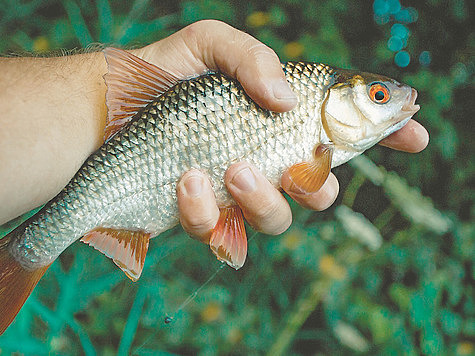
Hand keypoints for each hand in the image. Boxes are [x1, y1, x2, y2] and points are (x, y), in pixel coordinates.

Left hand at [154, 20, 428, 241]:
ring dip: (264, 198)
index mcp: (279, 118)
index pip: (344, 127)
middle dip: (320, 183)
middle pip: (321, 187)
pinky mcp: (205, 219)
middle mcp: (267, 158)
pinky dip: (208, 210)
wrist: (101, 115)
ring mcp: (236, 193)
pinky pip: (223, 234)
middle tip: (296, 163)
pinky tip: (187, 181)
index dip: (385, 131)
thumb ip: (253, 57)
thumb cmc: (158, 79)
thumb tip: (288, 101)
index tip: (415, 132)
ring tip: (231, 169)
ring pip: (279, 219)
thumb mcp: (207, 45)